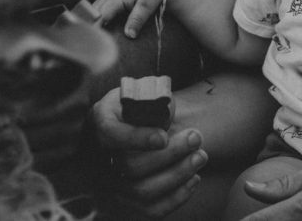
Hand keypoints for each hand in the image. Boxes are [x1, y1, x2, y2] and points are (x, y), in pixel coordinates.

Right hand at [89, 86, 208, 217]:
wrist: (135, 125)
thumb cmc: (141, 106)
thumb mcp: (139, 92)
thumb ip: (150, 98)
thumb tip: (165, 108)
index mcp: (100, 122)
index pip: (111, 135)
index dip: (137, 139)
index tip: (164, 137)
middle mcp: (100, 157)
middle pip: (132, 167)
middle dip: (171, 154)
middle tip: (196, 137)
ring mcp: (111, 184)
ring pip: (143, 191)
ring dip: (178, 174)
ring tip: (201, 155)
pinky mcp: (128, 203)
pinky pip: (151, 210)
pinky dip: (177, 197)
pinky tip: (195, 177)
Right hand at [94, 0, 172, 38]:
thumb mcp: (147, 6)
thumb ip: (137, 20)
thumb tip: (129, 36)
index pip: (100, 15)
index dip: (94, 27)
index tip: (91, 39)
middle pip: (93, 11)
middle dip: (89, 24)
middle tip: (89, 41)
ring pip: (94, 7)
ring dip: (91, 19)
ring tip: (91, 35)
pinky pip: (99, 5)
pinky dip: (96, 14)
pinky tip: (98, 24)